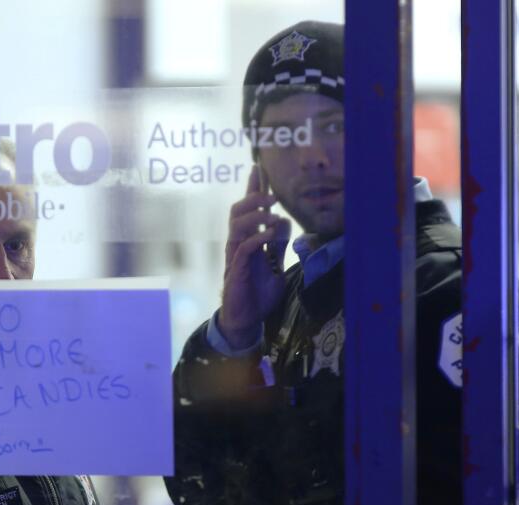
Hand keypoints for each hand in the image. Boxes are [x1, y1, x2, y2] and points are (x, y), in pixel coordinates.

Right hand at [217, 164, 290, 348]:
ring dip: (256, 214)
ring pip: (237, 223)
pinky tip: (270, 234)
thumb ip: (278, 246)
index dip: (252, 189)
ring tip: (273, 213)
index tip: (259, 170)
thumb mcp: (276, 266)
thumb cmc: (258, 294)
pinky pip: (244, 246)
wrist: (248, 320)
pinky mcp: (236, 268)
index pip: (248, 209)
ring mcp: (235, 255)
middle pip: (237, 209)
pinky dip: (258, 237)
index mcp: (247, 240)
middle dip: (253, 196)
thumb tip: (283, 222)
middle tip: (272, 194)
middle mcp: (238, 243)